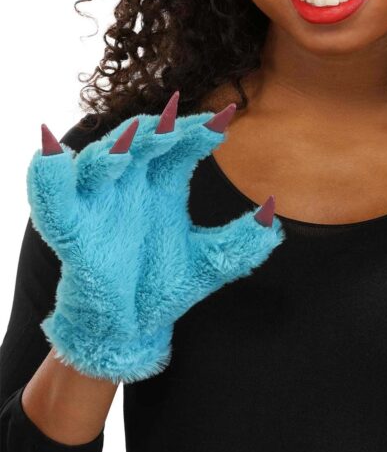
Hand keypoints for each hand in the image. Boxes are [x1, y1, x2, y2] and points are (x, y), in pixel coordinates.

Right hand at [27, 92, 283, 382]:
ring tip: (134, 142)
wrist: (130, 330)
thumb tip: (272, 219)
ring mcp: (99, 203)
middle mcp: (130, 184)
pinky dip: (48, 175)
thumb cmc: (163, 288)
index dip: (199, 130)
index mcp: (163, 185)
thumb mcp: (210, 264)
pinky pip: (54, 198)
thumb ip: (242, 244)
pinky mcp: (72, 229)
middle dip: (160, 129)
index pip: (180, 145)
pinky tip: (52, 155)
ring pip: (100, 160)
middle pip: (142, 141)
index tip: (225, 120)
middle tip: (180, 126)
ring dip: (115, 147)